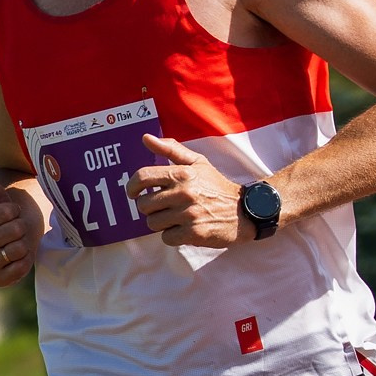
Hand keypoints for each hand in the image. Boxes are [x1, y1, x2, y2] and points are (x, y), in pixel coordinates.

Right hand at [0, 162, 38, 285]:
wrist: (14, 238)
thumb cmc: (4, 214)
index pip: (5, 213)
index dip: (14, 211)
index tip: (10, 213)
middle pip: (14, 231)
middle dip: (21, 227)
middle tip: (15, 229)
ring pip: (18, 249)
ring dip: (24, 243)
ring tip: (17, 241)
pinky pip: (20, 269)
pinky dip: (25, 261)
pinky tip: (18, 256)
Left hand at [130, 138, 257, 247]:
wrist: (244, 211)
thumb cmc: (216, 185)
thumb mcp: (197, 162)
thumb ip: (170, 149)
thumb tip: (145, 138)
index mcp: (182, 173)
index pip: (142, 177)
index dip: (132, 187)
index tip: (134, 193)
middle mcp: (184, 192)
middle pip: (144, 205)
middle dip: (150, 208)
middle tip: (163, 207)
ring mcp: (188, 214)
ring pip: (153, 223)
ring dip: (161, 223)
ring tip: (177, 217)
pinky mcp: (193, 233)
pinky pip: (166, 238)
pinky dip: (173, 236)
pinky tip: (185, 228)